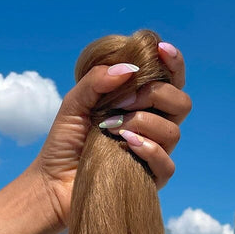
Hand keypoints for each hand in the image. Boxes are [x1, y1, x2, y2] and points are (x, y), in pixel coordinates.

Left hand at [32, 42, 190, 228]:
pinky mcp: (150, 179)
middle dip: (156, 94)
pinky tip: (126, 144)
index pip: (171, 80)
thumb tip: (129, 69)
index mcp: (140, 105)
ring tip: (113, 128)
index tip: (161, 50)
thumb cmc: (64, 143)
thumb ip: (97, 80)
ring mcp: (153, 153)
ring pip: (173, 131)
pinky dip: (149, 150)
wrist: (53, 184)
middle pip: (181, 103)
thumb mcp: (74, 102)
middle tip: (122, 101)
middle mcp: (152, 127)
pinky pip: (166, 163)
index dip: (173, 63)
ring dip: (143, 122)